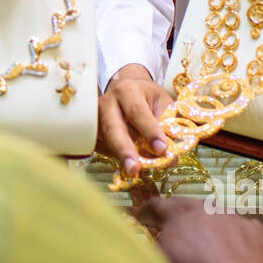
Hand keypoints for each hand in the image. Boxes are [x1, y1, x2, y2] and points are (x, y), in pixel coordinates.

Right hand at [96, 64, 172, 179]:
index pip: (138, 111)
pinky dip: (116, 157)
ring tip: (132, 172)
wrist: (127, 91)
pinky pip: (102, 147)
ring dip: (120, 158)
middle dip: (125, 150)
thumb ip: (168, 127)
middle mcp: (107, 102)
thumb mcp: (163, 104)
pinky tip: (126, 164)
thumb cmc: (148, 99)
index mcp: (128, 90)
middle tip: (134, 168)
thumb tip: (169, 157)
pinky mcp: (92, 131)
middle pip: (114, 128)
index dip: (150, 131)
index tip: (162, 149)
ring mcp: (96, 117)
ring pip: (106, 141)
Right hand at [133, 196, 262, 262]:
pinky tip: (232, 256)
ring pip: (214, 217)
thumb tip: (149, 243)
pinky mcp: (257, 232)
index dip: (144, 212)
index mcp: (179, 214)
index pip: (156, 206)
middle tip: (169, 229)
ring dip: (205, 227)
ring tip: (203, 245)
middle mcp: (207, 209)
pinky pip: (239, 230)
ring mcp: (236, 218)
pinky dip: (231, 239)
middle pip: (186, 207)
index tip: (138, 217)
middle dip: (175, 216)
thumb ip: (151, 251)